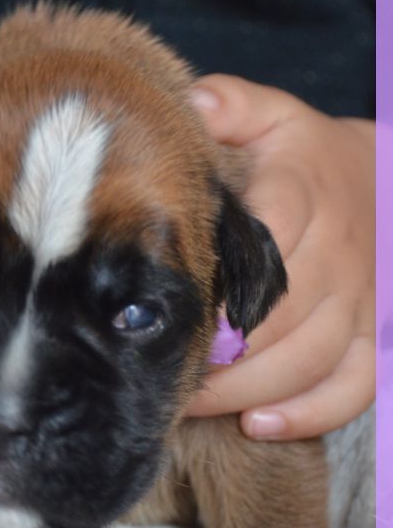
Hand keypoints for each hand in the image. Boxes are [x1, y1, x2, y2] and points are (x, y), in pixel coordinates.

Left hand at [185, 75, 374, 440]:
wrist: (386, 181)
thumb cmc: (307, 154)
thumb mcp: (274, 114)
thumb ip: (231, 104)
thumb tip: (192, 103)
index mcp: (305, 196)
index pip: (266, 243)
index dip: (217, 284)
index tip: (167, 309)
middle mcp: (338, 255)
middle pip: (281, 317)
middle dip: (219, 351)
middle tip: (157, 370)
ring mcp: (361, 301)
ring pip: (312, 360)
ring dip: (248, 388)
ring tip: (189, 402)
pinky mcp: (372, 333)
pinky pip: (355, 386)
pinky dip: (311, 413)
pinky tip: (257, 425)